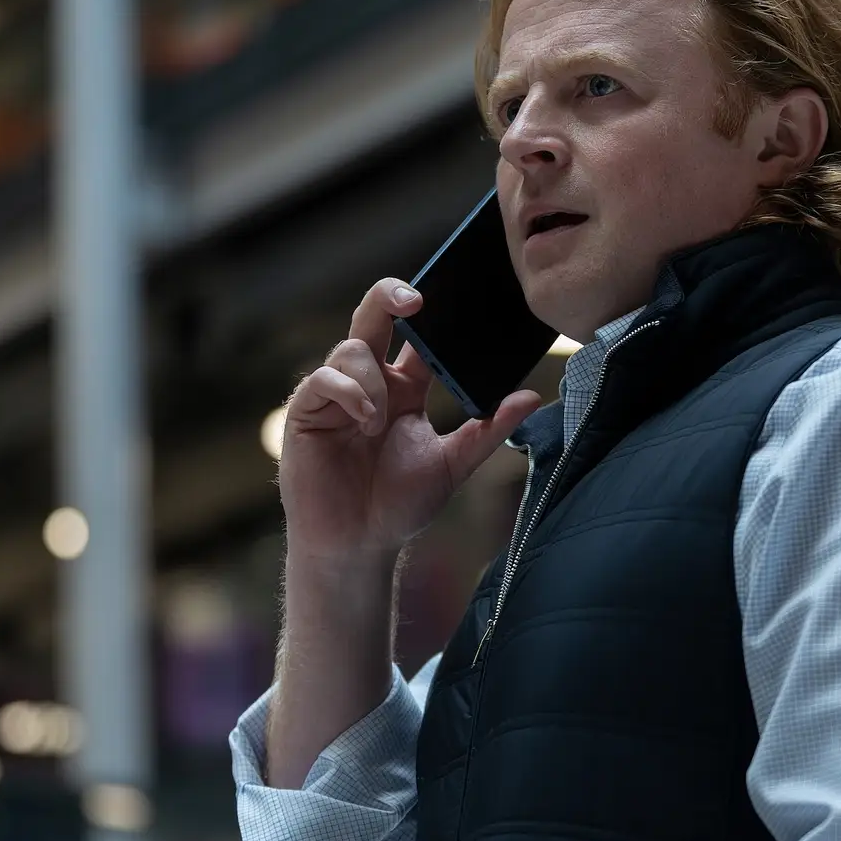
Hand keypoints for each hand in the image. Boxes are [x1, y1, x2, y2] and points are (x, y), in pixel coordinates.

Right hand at [279, 277, 539, 563]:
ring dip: (372, 379)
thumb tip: (532, 397)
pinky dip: (350, 393)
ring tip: (380, 422)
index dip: (429, 313)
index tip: (448, 301)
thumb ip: (489, 429)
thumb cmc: (400, 504)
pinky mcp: (307, 411)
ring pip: (351, 348)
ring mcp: (336, 394)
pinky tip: (366, 422)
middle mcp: (370, 382)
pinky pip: (324, 378)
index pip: (416, 336)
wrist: (360, 544)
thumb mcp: (454, 463)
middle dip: (389, 295)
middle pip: (373, 316)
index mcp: (404, 388)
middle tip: (414, 300)